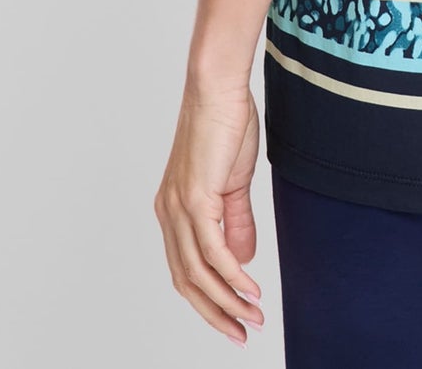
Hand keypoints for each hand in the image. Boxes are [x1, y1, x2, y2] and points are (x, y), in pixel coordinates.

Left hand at [154, 81, 265, 346]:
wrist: (218, 88)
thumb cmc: (226, 124)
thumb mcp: (233, 182)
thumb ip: (236, 221)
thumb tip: (242, 260)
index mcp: (173, 210)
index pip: (185, 270)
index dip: (208, 299)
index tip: (234, 319)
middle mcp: (168, 213)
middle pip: (187, 281)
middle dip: (216, 313)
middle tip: (243, 332)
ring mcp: (178, 208)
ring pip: (199, 272)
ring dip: (227, 301)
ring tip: (253, 316)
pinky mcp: (195, 198)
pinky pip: (212, 250)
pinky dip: (231, 275)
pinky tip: (250, 289)